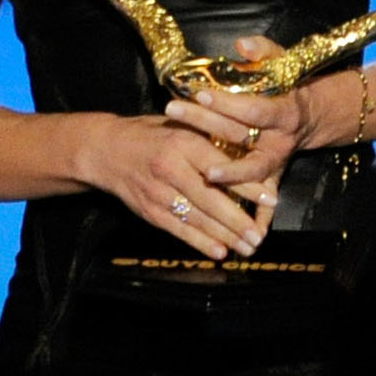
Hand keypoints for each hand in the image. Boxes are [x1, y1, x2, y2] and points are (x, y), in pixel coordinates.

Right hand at [82, 111, 268, 260]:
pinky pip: (179, 230)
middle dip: (238, 220)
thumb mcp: (179, 123)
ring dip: (224, 236)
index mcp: (182, 142)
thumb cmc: (149, 134)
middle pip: (210, 199)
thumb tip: (249, 147)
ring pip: (197, 219)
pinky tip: (219, 252)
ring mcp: (159, 193)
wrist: (105, 151)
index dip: (247, 185)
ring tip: (248, 248)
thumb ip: (209, 136)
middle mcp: (171, 168)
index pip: (220, 168)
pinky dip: (200, 242)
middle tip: (260, 235)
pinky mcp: (150, 211)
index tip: (270, 198)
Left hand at [164, 37, 308, 213]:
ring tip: (203, 175)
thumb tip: (242, 43)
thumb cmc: (289, 86)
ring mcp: (275, 163)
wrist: (311, 118)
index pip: (252, 108)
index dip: (228, 103)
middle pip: (241, 137)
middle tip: (176, 113)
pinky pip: (266, 203)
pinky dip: (259, 218)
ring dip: (228, 176)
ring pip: (251, 172)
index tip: (199, 95)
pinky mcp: (271, 179)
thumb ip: (263, 51)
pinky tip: (248, 232)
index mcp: (283, 112)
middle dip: (208, 128)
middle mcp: (279, 140)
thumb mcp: (282, 61)